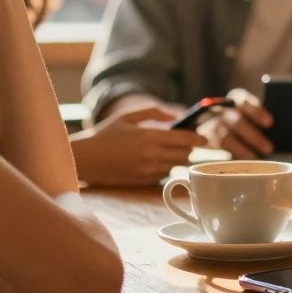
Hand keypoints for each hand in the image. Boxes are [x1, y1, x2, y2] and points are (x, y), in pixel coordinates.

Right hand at [71, 105, 205, 185]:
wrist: (86, 159)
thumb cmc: (106, 134)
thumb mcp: (128, 116)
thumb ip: (155, 111)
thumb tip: (176, 116)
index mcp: (150, 136)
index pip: (185, 140)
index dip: (198, 139)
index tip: (205, 139)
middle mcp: (151, 155)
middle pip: (184, 155)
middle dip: (189, 149)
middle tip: (188, 143)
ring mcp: (147, 170)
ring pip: (176, 166)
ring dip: (178, 159)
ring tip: (174, 151)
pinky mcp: (142, 181)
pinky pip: (164, 175)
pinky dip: (167, 168)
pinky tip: (159, 160)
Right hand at [197, 88, 272, 158]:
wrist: (209, 125)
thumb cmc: (241, 122)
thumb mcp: (247, 116)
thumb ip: (259, 120)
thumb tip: (275, 136)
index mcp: (234, 98)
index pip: (243, 99)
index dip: (256, 111)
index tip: (270, 123)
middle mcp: (221, 109)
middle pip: (236, 120)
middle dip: (253, 136)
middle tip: (269, 149)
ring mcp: (211, 123)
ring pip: (224, 136)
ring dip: (241, 149)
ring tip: (255, 158)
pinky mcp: (205, 137)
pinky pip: (215, 146)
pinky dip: (229, 154)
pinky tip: (239, 161)